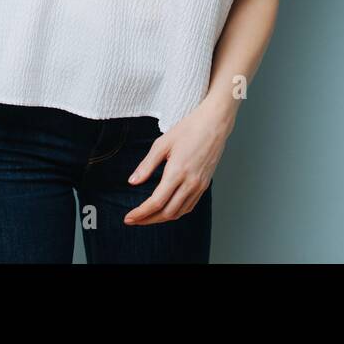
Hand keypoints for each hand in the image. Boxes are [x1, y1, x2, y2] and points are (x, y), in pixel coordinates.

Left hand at [123, 102, 231, 224]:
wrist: (214, 123)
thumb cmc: (189, 129)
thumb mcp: (162, 143)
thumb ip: (146, 165)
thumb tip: (133, 182)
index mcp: (177, 171)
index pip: (156, 202)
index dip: (141, 213)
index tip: (129, 217)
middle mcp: (190, 182)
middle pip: (167, 212)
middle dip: (148, 220)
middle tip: (134, 220)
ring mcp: (199, 185)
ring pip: (179, 212)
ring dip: (161, 219)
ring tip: (147, 217)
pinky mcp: (204, 184)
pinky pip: (189, 206)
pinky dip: (175, 212)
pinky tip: (166, 209)